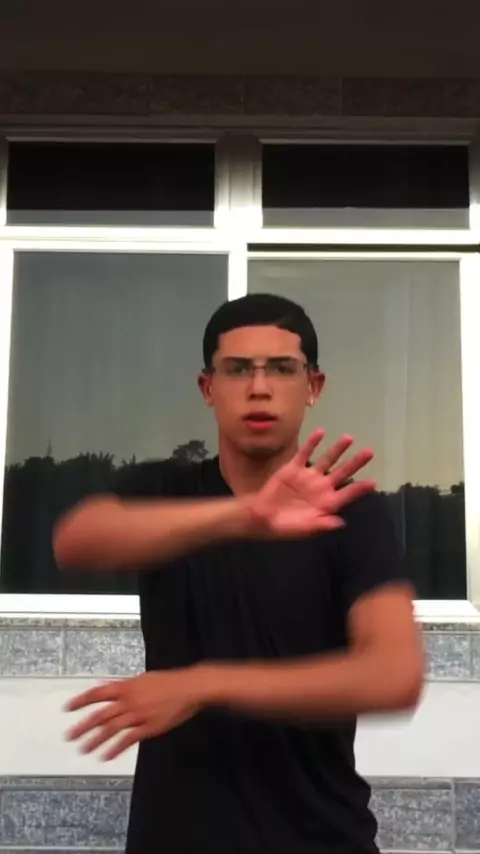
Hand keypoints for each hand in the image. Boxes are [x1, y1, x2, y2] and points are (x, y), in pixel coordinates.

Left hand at [65, 669, 202, 760]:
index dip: (81, 701)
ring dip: (96, 740)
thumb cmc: (168, 682)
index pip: (97, 693)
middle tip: (70, 737)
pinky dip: (116, 748)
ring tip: (85, 750)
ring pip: (112, 729)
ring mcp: (138, 714)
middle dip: (83, 726)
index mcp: (126, 686)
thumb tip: (108, 686)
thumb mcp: (143, 679)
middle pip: (101, 715)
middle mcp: (129, 701)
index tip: (68, 708)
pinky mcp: (149, 727)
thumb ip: (124, 685)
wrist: (189, 688)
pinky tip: (107, 756)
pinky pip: (129, 739)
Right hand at [247, 429, 374, 536]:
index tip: (372, 482)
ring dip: (338, 449)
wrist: (261, 517)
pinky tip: (321, 432)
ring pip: (327, 460)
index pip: (347, 494)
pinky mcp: (294, 468)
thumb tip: (340, 523)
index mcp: (327, 503)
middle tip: (369, 452)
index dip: (360, 489)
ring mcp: (308, 477)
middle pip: (343, 473)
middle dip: (356, 463)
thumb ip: (321, 525)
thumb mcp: (303, 529)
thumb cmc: (284, 527)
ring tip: (349, 438)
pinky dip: (313, 443)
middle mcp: (321, 488)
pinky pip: (305, 453)